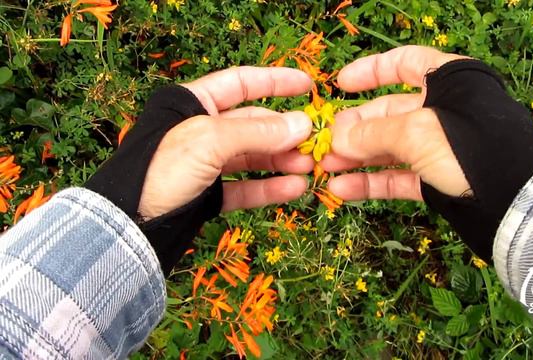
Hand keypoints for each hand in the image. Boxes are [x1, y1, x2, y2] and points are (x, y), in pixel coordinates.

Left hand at [139, 67, 313, 217]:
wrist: (128, 224)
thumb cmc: (159, 169)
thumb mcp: (210, 140)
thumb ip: (258, 132)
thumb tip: (303, 124)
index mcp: (193, 103)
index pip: (241, 83)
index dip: (275, 82)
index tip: (308, 86)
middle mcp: (201, 130)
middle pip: (253, 124)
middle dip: (285, 132)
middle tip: (315, 142)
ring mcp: (205, 164)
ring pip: (252, 158)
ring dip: (282, 161)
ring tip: (310, 168)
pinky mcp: (208, 194)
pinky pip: (244, 187)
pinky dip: (268, 188)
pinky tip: (293, 188)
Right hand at [321, 46, 469, 200]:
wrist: (515, 199)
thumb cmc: (469, 147)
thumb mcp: (416, 132)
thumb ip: (372, 133)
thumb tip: (336, 138)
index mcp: (448, 81)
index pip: (405, 63)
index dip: (372, 71)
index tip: (341, 84)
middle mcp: (443, 111)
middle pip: (389, 112)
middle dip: (355, 129)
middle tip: (326, 143)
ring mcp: (440, 148)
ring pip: (390, 149)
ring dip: (357, 158)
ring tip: (327, 168)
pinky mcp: (438, 180)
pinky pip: (399, 178)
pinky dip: (372, 183)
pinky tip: (344, 189)